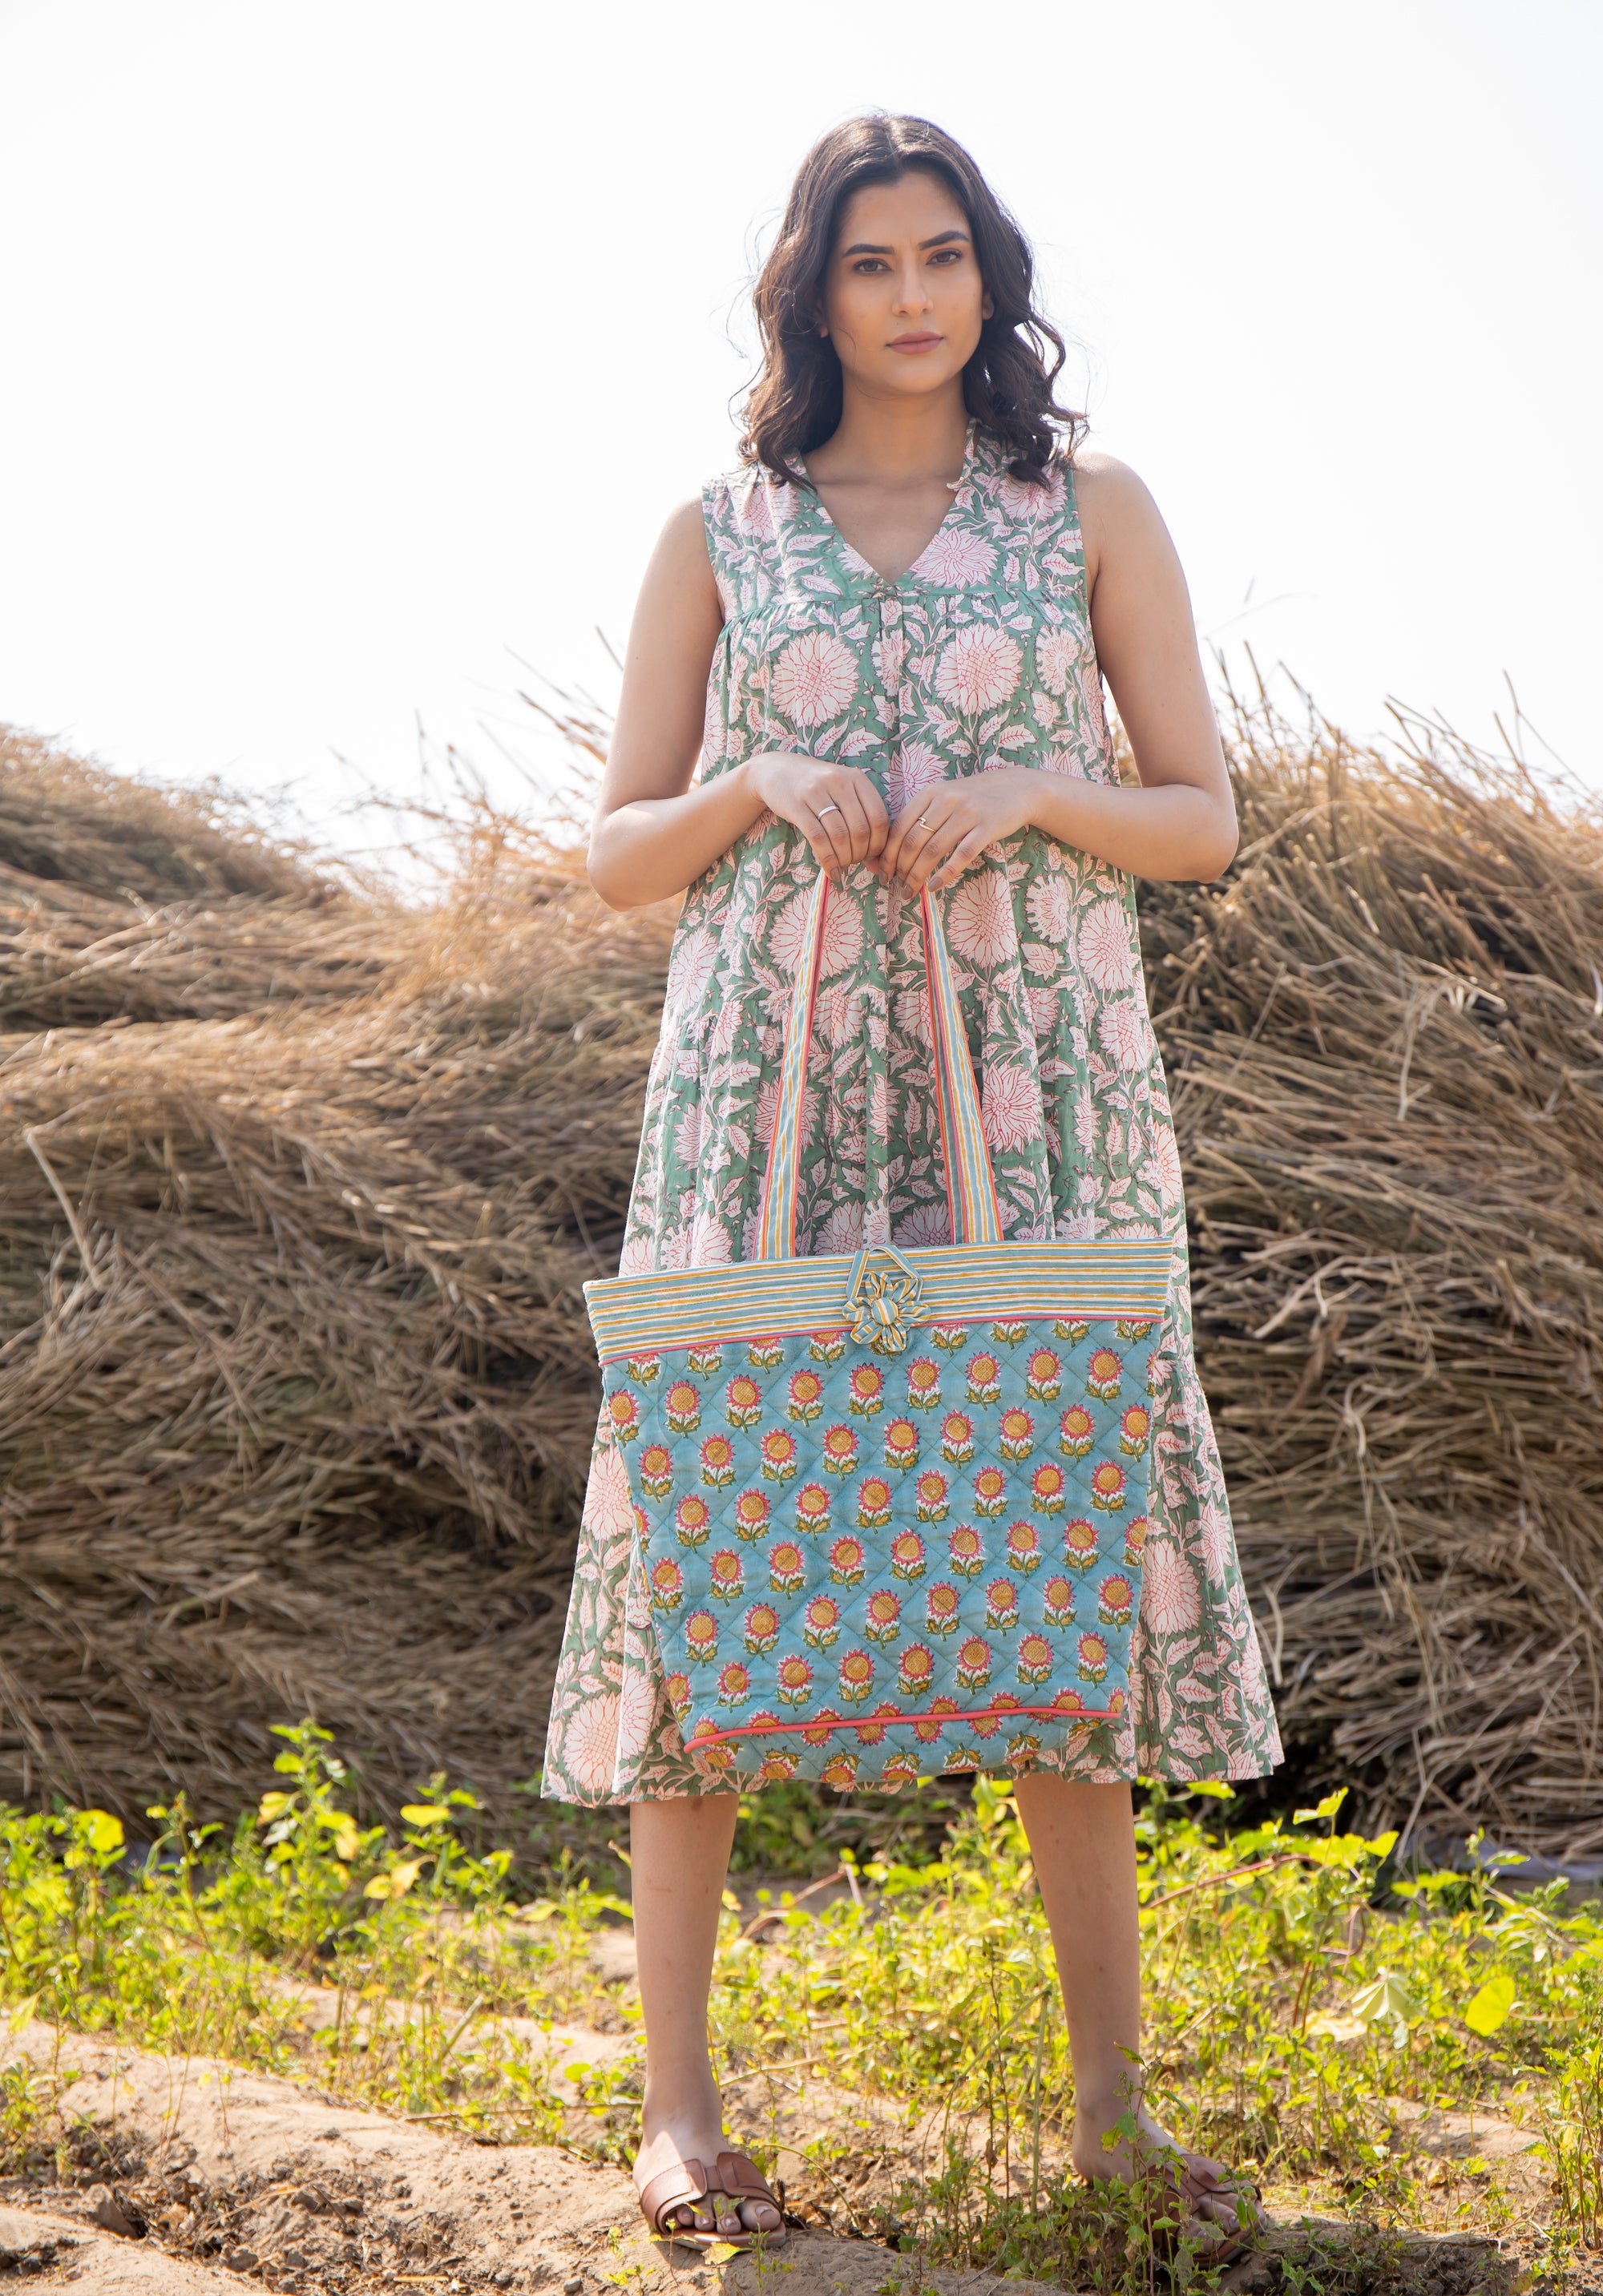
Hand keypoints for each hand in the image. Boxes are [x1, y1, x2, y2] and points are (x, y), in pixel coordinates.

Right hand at [744, 753, 889, 881]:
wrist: (776, 770)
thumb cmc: (816, 786)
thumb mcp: (843, 790)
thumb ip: (861, 816)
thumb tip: (878, 861)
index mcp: (855, 778)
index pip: (879, 817)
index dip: (879, 843)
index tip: (872, 855)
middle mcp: (838, 782)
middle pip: (860, 830)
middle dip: (860, 854)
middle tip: (854, 862)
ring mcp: (816, 792)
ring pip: (839, 836)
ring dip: (844, 859)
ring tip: (842, 866)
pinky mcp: (796, 806)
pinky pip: (818, 838)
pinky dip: (827, 859)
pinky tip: (830, 870)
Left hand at [882, 769, 1044, 891]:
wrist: (1018, 789)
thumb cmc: (974, 798)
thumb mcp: (945, 797)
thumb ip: (922, 817)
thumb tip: (893, 850)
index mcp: (931, 792)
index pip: (899, 826)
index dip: (887, 853)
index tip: (882, 872)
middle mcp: (947, 800)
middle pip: (913, 841)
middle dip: (900, 868)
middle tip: (896, 886)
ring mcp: (968, 813)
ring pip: (933, 850)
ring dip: (917, 875)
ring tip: (911, 891)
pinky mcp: (987, 828)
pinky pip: (960, 855)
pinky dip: (945, 874)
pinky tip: (934, 886)